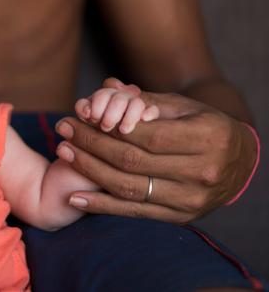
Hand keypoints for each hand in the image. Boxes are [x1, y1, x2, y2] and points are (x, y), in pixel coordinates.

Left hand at [55, 80, 257, 223]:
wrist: (238, 163)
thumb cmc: (204, 126)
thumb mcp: (183, 107)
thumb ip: (144, 100)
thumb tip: (107, 85)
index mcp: (207, 138)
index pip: (148, 135)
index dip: (109, 127)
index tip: (78, 116)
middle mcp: (202, 171)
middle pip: (133, 161)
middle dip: (92, 144)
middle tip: (63, 129)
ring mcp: (191, 198)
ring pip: (129, 187)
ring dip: (90, 171)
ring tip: (63, 152)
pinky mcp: (181, 216)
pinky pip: (134, 212)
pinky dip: (102, 205)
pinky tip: (75, 197)